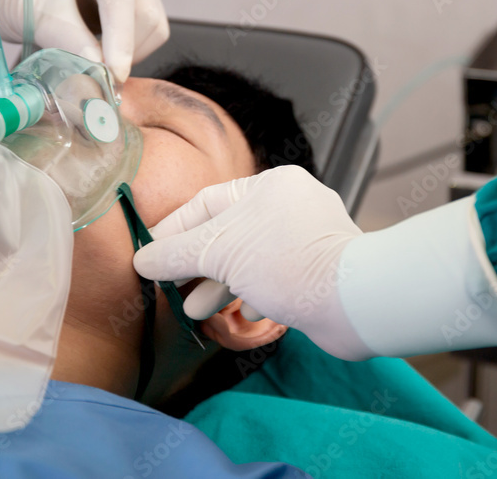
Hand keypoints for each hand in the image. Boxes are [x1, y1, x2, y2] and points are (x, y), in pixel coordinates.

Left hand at [0, 0, 168, 81]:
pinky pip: (145, 31)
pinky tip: (93, 48)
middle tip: (93, 75)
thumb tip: (100, 75)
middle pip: (145, 13)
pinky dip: (124, 49)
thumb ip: (70, 42)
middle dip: (123, 50)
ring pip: (151, 26)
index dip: (120, 38)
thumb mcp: (34, 15)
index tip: (113, 74)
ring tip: (87, 58)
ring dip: (125, 52)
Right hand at [133, 166, 371, 359]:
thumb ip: (176, 255)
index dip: (173, 230)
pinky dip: (249, 291)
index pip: (206, 202)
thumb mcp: (219, 253)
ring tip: (194, 309)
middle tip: (169, 287)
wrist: (354, 300)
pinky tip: (236, 311)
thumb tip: (141, 259)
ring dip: (218, 283)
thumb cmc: (287, 262)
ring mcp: (306, 237)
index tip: (149, 255)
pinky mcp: (318, 269)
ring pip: (249, 256)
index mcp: (269, 185)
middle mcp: (290, 205)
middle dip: (195, 263)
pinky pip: (272, 275)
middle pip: (227, 232)